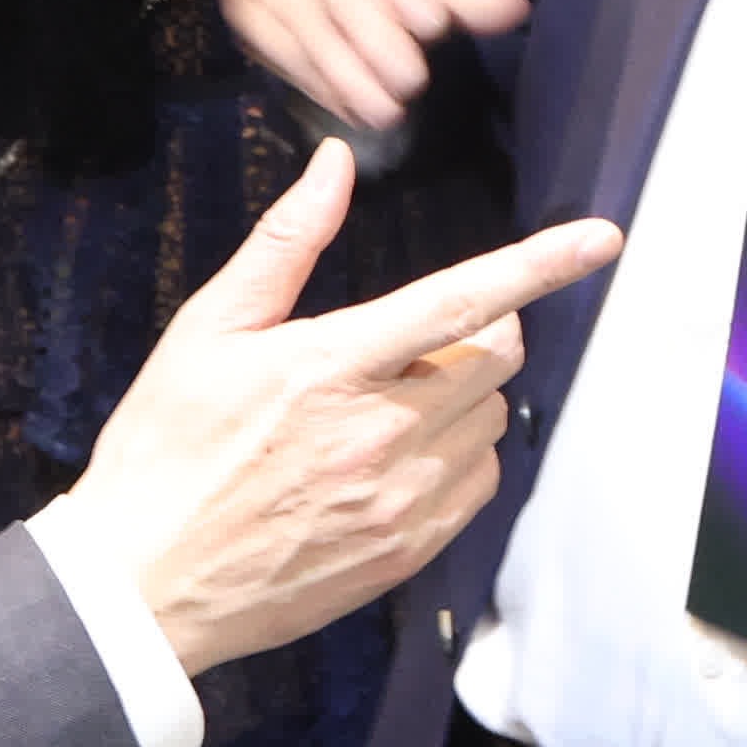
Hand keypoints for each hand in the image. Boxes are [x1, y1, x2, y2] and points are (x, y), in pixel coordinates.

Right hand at [37, 140, 619, 674]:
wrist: (144, 583)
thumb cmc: (165, 448)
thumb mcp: (209, 330)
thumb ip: (285, 242)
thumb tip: (334, 163)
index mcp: (331, 368)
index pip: (460, 300)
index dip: (540, 264)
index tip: (602, 238)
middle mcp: (379, 436)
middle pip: (496, 358)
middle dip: (473, 333)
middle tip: (403, 347)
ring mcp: (400, 501)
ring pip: (490, 420)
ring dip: (463, 398)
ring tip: (383, 408)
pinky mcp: (407, 552)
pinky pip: (478, 484)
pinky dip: (458, 458)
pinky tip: (393, 459)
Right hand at [220, 0, 529, 130]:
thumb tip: (512, 7)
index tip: (433, 25)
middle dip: (379, 43)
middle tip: (411, 82)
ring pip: (310, 28)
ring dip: (349, 76)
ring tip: (385, 110)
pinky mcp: (242, 3)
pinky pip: (280, 50)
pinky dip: (317, 83)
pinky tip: (347, 105)